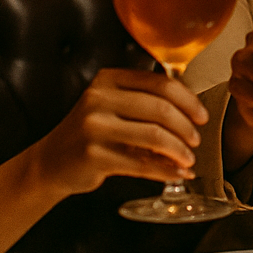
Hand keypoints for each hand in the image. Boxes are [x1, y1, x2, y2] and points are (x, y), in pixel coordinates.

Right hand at [34, 68, 208, 194]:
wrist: (51, 162)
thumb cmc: (90, 133)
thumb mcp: (111, 105)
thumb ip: (144, 100)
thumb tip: (191, 110)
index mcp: (109, 79)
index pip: (161, 84)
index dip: (188, 100)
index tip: (201, 116)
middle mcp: (99, 98)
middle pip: (161, 108)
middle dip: (186, 127)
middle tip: (196, 140)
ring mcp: (94, 127)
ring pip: (154, 136)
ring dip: (178, 150)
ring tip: (188, 159)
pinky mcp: (94, 155)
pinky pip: (141, 163)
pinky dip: (165, 171)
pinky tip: (176, 174)